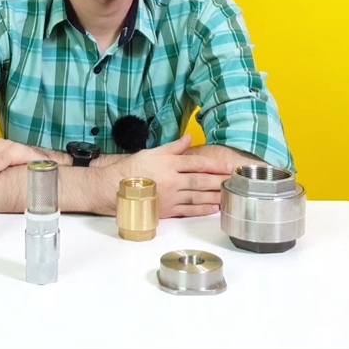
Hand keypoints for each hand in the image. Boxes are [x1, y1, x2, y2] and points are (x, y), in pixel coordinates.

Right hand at [109, 134, 232, 217]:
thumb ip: (173, 147)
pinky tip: (214, 208)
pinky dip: (203, 209)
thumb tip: (189, 138)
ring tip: (229, 194)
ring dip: (215, 195)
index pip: (197, 163)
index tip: (228, 166)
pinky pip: (189, 210)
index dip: (215, 165)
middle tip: (234, 181)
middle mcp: (172, 180)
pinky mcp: (167, 210)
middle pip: (201, 180)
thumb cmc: (131, 169)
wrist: (114, 189)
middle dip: (219, 180)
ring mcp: (170, 197)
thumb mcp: (152, 152)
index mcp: (169, 164)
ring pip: (198, 196)